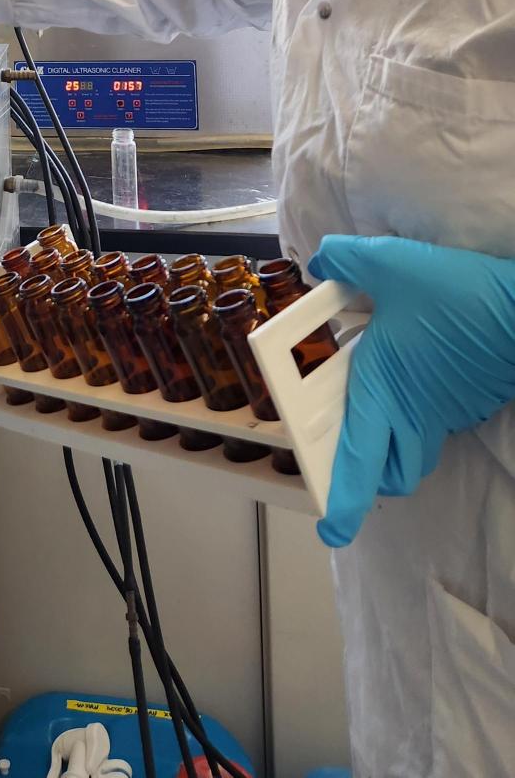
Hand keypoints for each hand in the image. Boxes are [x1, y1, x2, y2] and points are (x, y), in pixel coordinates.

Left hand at [309, 234, 514, 547]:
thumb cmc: (456, 295)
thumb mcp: (390, 264)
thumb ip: (347, 260)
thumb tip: (320, 259)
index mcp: (382, 390)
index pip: (355, 462)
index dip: (340, 502)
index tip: (328, 529)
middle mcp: (412, 412)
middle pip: (387, 473)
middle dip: (363, 475)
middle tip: (340, 449)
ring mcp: (444, 411)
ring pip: (413, 452)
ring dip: (390, 445)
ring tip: (369, 406)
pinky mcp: (467, 400)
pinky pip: (433, 424)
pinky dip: (414, 413)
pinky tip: (406, 371)